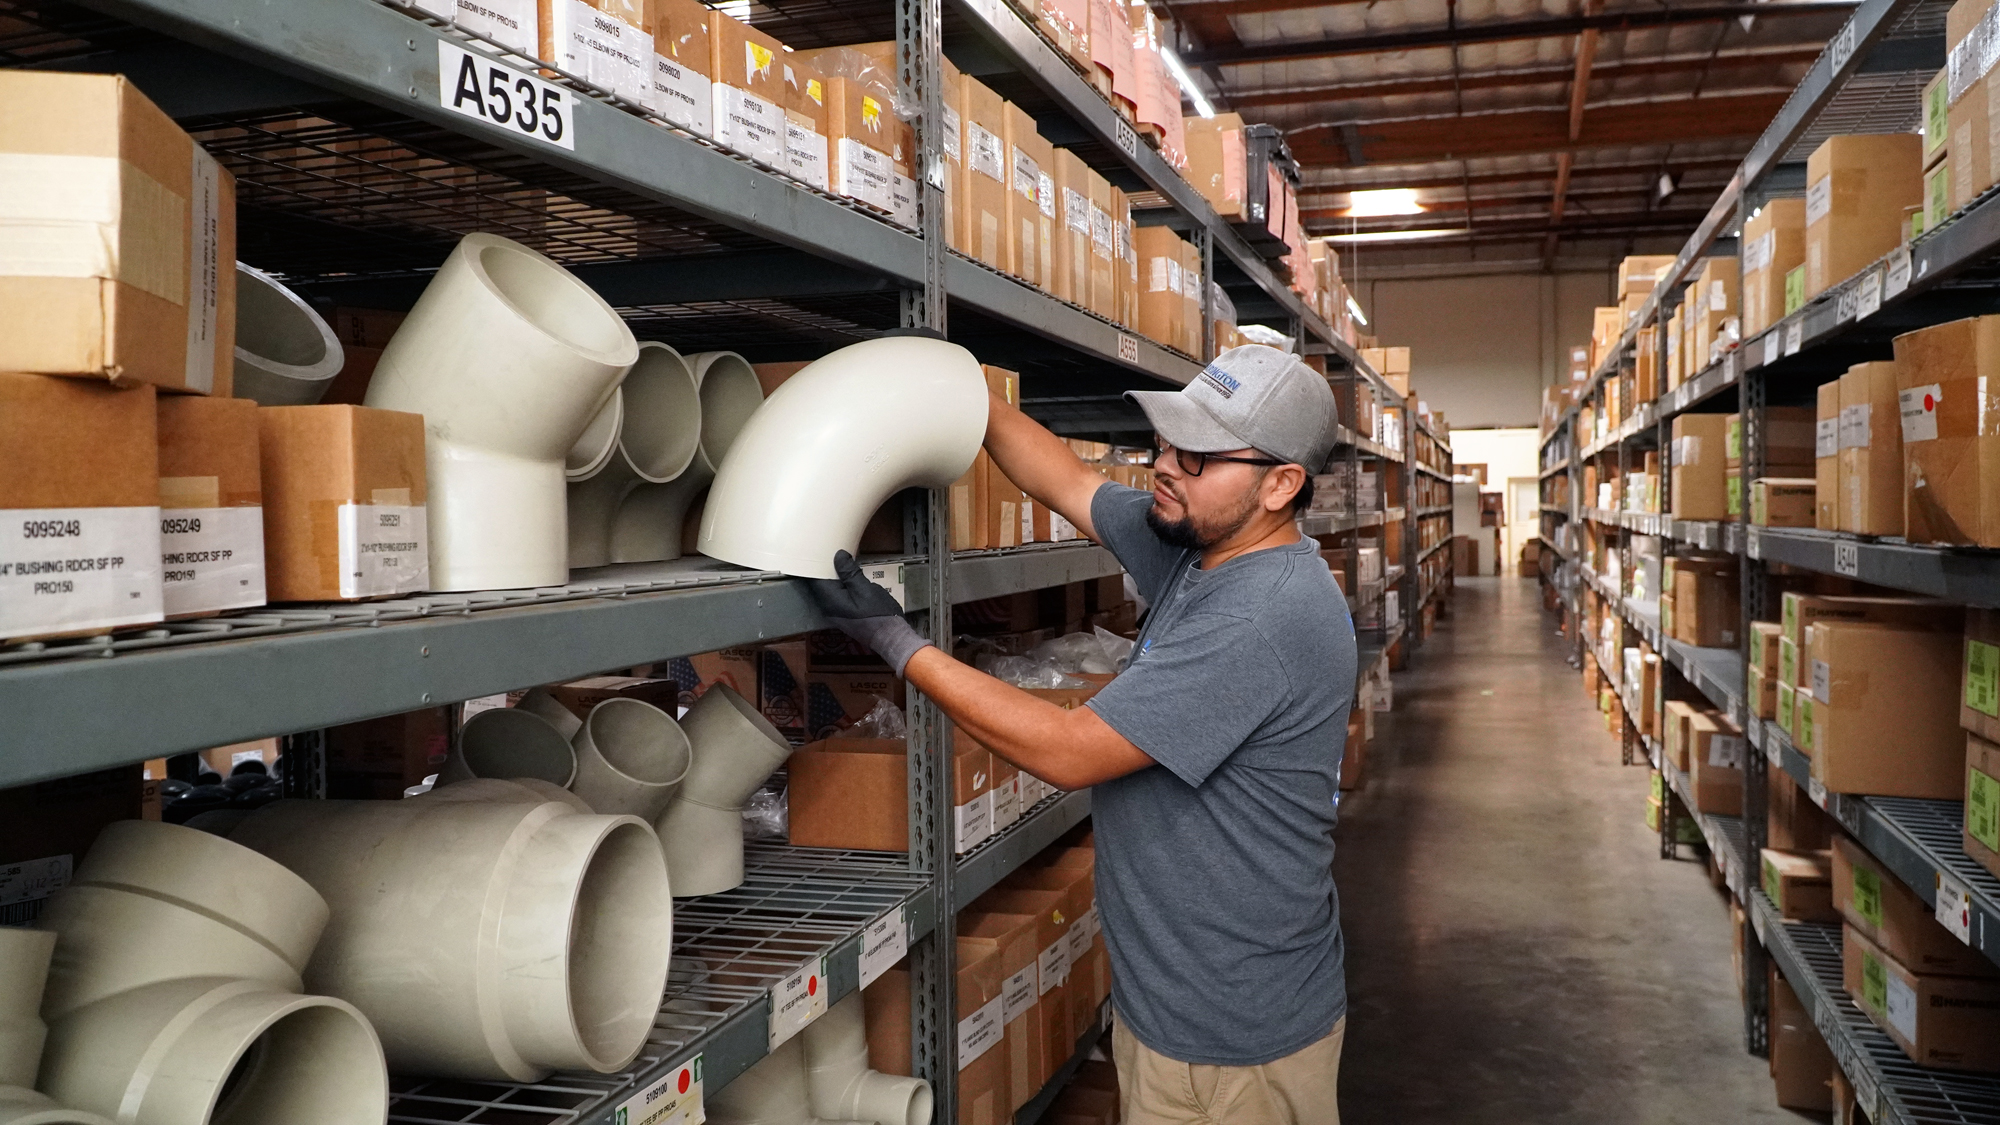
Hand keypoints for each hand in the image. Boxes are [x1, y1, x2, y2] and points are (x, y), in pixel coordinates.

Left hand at [804, 551, 932, 675]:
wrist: (890, 638)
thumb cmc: (878, 614)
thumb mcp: (865, 589)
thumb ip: (850, 573)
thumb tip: (838, 555)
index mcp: (829, 599)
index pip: (814, 577)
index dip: (816, 562)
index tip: (820, 548)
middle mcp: (827, 606)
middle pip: (819, 582)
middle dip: (824, 566)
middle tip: (831, 548)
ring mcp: (835, 611)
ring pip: (828, 588)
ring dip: (834, 574)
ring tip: (840, 558)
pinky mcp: (843, 613)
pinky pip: (836, 594)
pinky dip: (840, 583)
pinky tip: (848, 575)